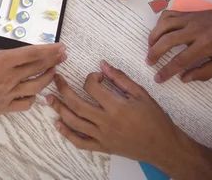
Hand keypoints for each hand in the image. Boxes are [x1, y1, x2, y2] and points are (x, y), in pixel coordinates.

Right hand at [0, 11, 67, 125]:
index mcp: (2, 62)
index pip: (32, 54)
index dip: (49, 50)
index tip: (60, 46)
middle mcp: (9, 78)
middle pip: (37, 68)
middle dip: (53, 61)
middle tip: (64, 55)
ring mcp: (8, 94)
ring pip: (35, 86)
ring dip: (47, 78)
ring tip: (55, 72)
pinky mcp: (4, 107)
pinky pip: (24, 104)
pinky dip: (32, 98)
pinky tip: (34, 94)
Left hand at [46, 61, 192, 169]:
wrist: (163, 146)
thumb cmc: (155, 119)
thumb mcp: (142, 94)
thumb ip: (121, 79)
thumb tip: (103, 65)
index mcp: (117, 106)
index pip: (92, 88)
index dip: (90, 78)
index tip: (95, 76)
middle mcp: (107, 122)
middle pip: (77, 104)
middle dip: (63, 90)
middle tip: (56, 80)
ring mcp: (103, 136)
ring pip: (74, 122)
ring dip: (59, 109)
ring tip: (49, 99)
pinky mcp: (103, 147)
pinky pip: (80, 142)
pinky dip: (67, 134)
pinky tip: (58, 124)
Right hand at [147, 0, 211, 82]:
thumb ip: (206, 72)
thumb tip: (184, 78)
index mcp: (206, 44)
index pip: (181, 60)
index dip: (167, 71)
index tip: (158, 78)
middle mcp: (194, 30)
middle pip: (167, 41)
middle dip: (154, 53)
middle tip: (149, 62)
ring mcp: (189, 19)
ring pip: (163, 26)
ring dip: (153, 38)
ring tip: (150, 48)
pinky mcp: (186, 13)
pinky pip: (167, 15)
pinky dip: (159, 24)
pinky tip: (159, 33)